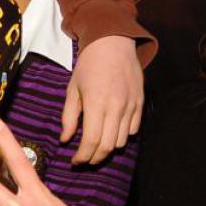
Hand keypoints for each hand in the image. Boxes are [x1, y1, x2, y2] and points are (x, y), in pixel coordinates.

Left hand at [61, 35, 142, 163]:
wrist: (113, 44)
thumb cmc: (88, 66)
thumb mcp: (72, 89)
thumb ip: (69, 116)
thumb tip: (65, 140)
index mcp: (96, 103)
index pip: (92, 141)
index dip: (83, 156)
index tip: (74, 161)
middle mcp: (116, 107)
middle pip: (108, 146)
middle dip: (95, 158)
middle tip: (84, 159)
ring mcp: (131, 106)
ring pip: (122, 141)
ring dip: (108, 149)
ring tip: (95, 147)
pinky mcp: (141, 103)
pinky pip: (133, 130)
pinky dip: (121, 137)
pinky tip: (110, 132)